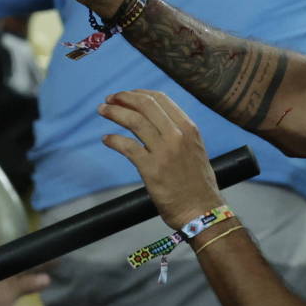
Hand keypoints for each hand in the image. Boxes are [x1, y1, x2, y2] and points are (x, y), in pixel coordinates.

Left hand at [98, 89, 224, 228]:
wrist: (202, 212)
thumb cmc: (197, 184)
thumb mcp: (194, 149)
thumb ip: (178, 133)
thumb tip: (155, 120)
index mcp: (189, 128)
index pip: (160, 99)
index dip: (138, 93)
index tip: (125, 95)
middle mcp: (178, 135)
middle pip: (145, 105)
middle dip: (123, 98)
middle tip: (109, 99)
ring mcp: (164, 152)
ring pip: (135, 121)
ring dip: (114, 113)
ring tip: (103, 110)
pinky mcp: (152, 169)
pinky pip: (127, 147)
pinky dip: (114, 140)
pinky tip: (106, 139)